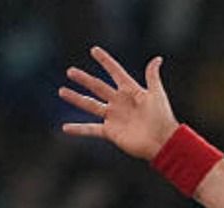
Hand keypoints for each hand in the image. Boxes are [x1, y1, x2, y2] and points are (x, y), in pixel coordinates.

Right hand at [58, 46, 179, 159]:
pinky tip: (65, 128)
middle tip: (70, 71)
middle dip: (84, 79)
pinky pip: (91, 129)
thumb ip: (152, 76)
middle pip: (98, 87)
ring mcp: (114, 117)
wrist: (162, 142)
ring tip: (62, 91)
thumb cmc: (162, 118)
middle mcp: (119, 102)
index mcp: (131, 91)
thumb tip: (157, 58)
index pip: (115, 72)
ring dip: (76, 98)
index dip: (106, 61)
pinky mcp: (110, 132)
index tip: (94, 50)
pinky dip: (78, 129)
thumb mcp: (157, 94)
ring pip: (90, 105)